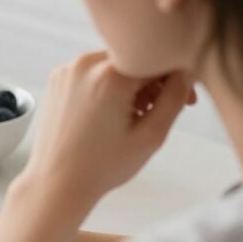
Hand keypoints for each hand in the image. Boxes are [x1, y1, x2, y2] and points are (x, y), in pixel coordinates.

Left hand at [21, 51, 193, 206]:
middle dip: (154, 82)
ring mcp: (68, 70)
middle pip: (136, 59)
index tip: (185, 102)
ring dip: (130, 84)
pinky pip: (93, 73)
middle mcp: (86, 64)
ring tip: (132, 117)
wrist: (56, 182)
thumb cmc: (102, 166)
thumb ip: (175, 97)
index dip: (178, 79)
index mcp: (110, 74)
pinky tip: (109, 114)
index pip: (160, 59)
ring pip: (114, 64)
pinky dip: (106, 86)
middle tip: (158, 113)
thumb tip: (186, 71)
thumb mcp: (151, 135)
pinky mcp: (57, 79)